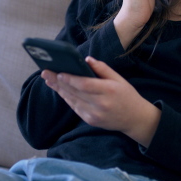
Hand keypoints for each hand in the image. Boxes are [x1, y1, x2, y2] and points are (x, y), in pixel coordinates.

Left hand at [42, 56, 160, 146]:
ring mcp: (94, 115)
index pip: (84, 84)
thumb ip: (102, 69)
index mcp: (108, 91)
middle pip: (74, 92)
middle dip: (58, 82)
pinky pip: (75, 107)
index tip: (58, 72)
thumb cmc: (127, 96)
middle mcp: (100, 104)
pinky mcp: (90, 121)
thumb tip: (86, 59)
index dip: (69, 79)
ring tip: (48, 80)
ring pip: (72, 100)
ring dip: (59, 90)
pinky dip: (66, 98)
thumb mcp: (119, 79)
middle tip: (45, 73)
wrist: (135, 119)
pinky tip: (60, 90)